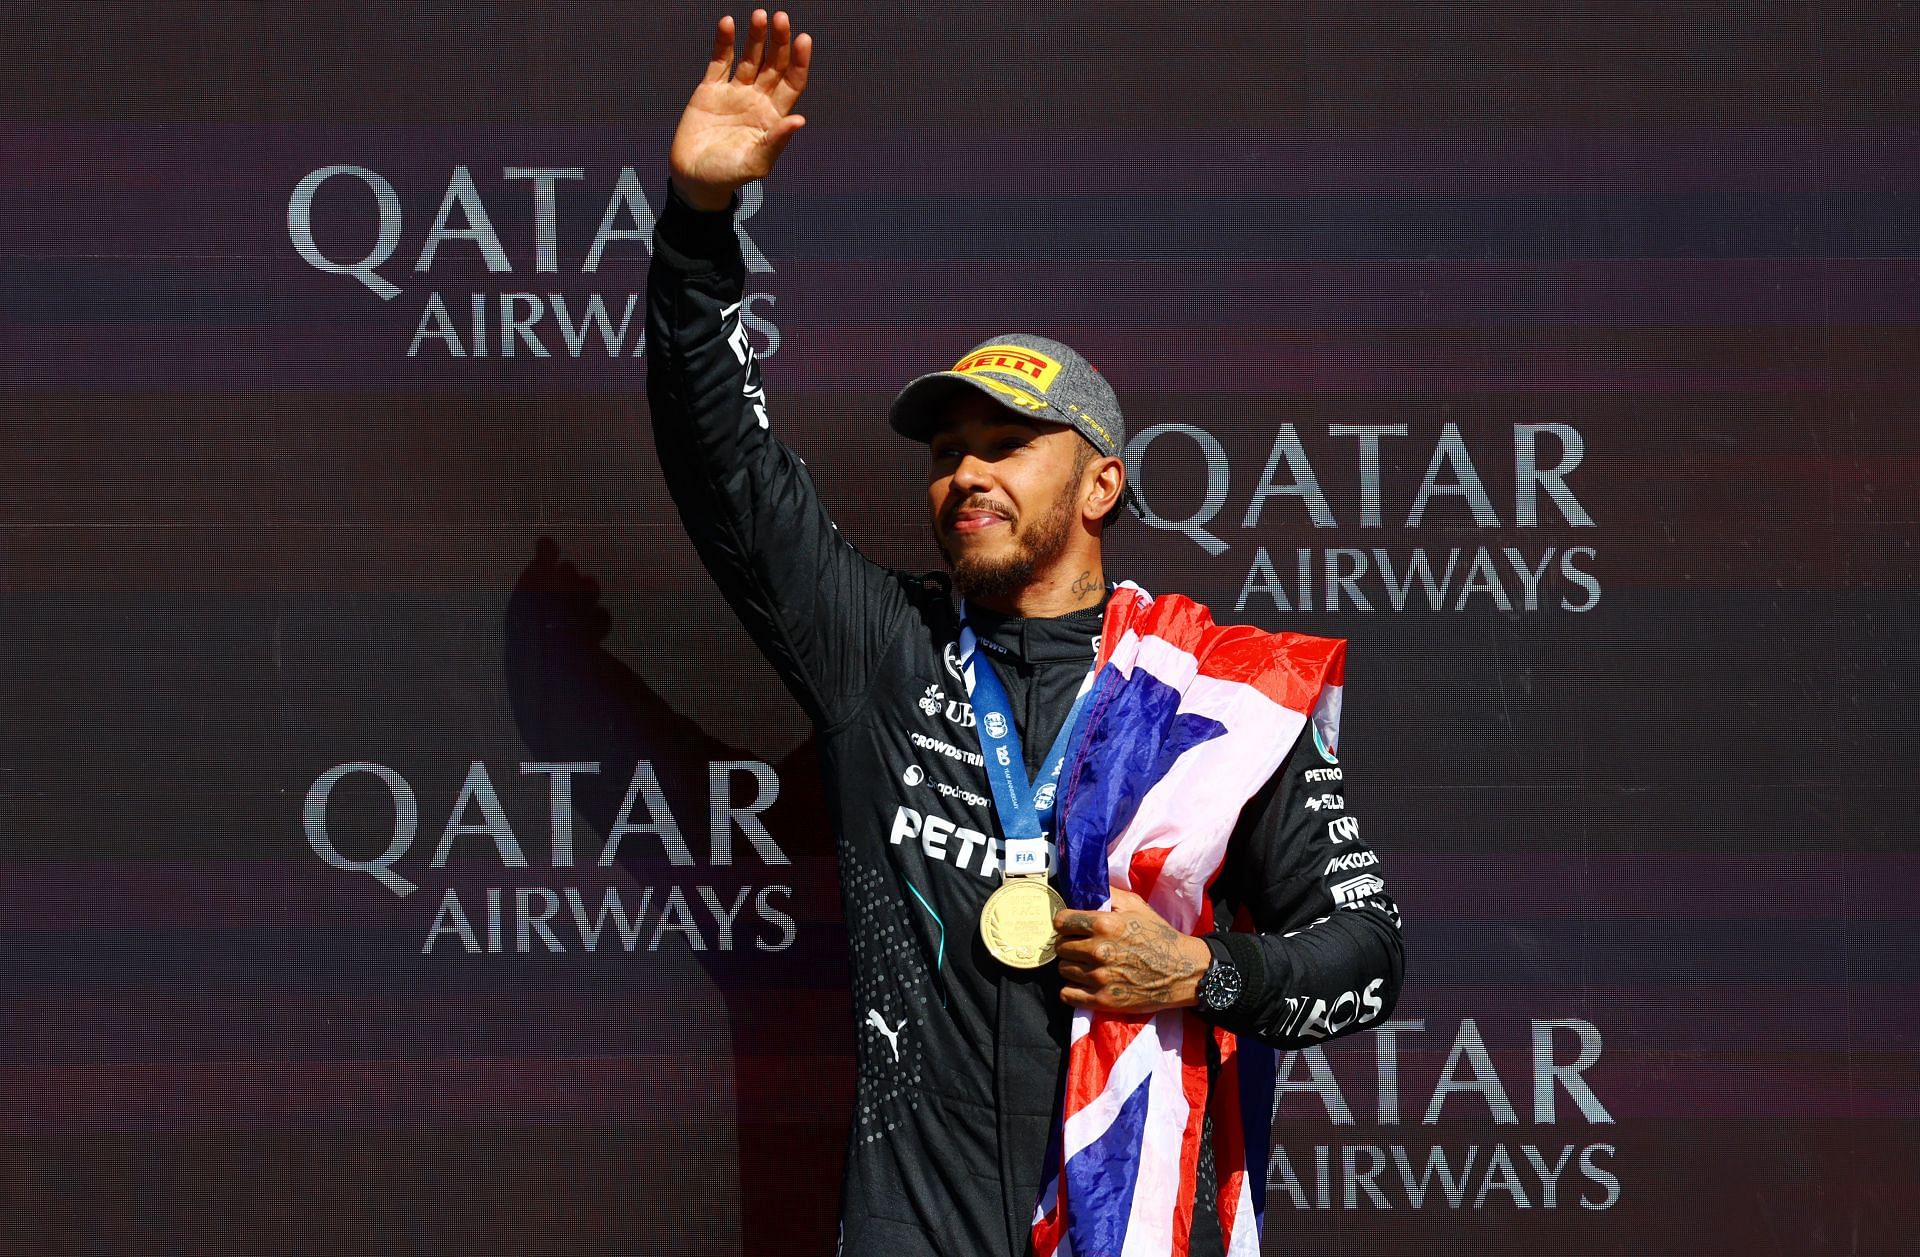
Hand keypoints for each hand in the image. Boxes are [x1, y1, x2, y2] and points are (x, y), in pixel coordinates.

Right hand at [669, 9, 813, 209]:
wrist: (693, 179)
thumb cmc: (727, 177)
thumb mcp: (755, 163)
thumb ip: (776, 141)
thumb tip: (800, 121)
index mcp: (773, 116)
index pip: (792, 83)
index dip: (799, 61)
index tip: (804, 39)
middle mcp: (757, 100)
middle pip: (774, 64)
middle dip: (779, 42)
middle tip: (782, 18)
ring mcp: (734, 92)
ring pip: (749, 57)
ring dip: (756, 36)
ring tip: (760, 15)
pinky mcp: (710, 89)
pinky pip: (720, 61)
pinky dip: (724, 42)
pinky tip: (729, 23)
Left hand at [1053, 888, 1213, 1013]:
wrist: (1183, 971)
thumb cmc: (1159, 936)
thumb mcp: (1137, 905)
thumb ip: (1109, 893)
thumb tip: (1085, 886)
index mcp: (1104, 924)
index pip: (1061, 921)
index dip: (1065, 923)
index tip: (1071, 927)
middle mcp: (1098, 950)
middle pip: (1061, 947)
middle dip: (1070, 944)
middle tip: (1083, 946)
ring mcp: (1099, 977)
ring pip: (1063, 970)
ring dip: (1073, 966)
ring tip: (1088, 965)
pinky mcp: (1103, 1000)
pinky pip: (1067, 994)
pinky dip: (1072, 990)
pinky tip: (1084, 984)